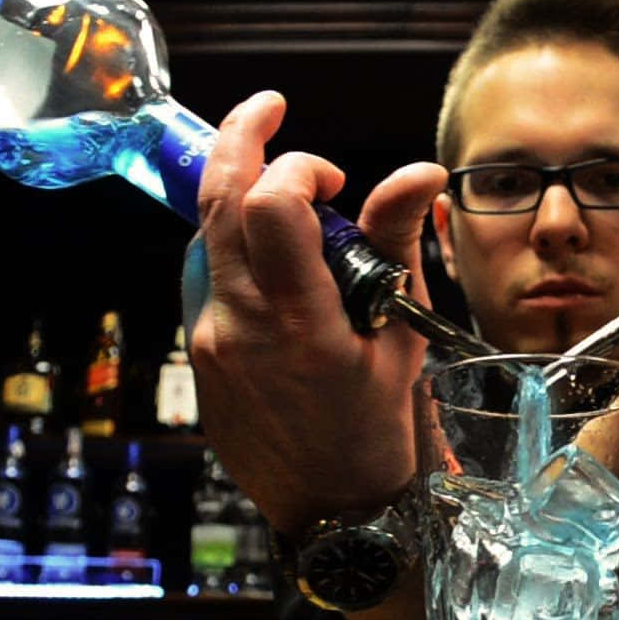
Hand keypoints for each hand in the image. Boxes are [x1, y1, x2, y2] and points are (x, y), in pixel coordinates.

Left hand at [186, 90, 446, 531]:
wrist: (332, 510)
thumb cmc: (378, 428)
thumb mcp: (402, 337)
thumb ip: (394, 245)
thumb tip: (417, 172)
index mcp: (303, 324)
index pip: (270, 207)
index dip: (298, 168)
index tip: (333, 180)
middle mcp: (244, 327)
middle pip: (216, 203)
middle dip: (240, 140)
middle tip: (268, 109)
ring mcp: (213, 342)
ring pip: (205, 237)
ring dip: (237, 196)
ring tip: (285, 197)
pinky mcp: (201, 355)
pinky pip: (208, 279)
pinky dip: (236, 249)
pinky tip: (275, 263)